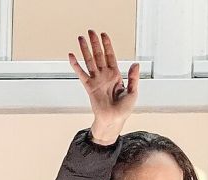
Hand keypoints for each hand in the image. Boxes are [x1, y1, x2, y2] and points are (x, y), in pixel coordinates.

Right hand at [68, 30, 139, 144]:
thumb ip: (133, 78)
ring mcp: (96, 80)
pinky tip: (71, 55)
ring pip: (89, 61)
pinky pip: (81, 73)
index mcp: (115, 75)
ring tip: (80, 38)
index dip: (107, 45)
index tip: (103, 35)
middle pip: (98, 55)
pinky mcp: (89, 87)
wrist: (113, 120)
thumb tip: (136, 64)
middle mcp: (104, 75)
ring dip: (85, 49)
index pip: (110, 56)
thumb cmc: (124, 109)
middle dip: (94, 43)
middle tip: (90, 31)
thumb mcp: (133, 93)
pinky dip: (75, 65)